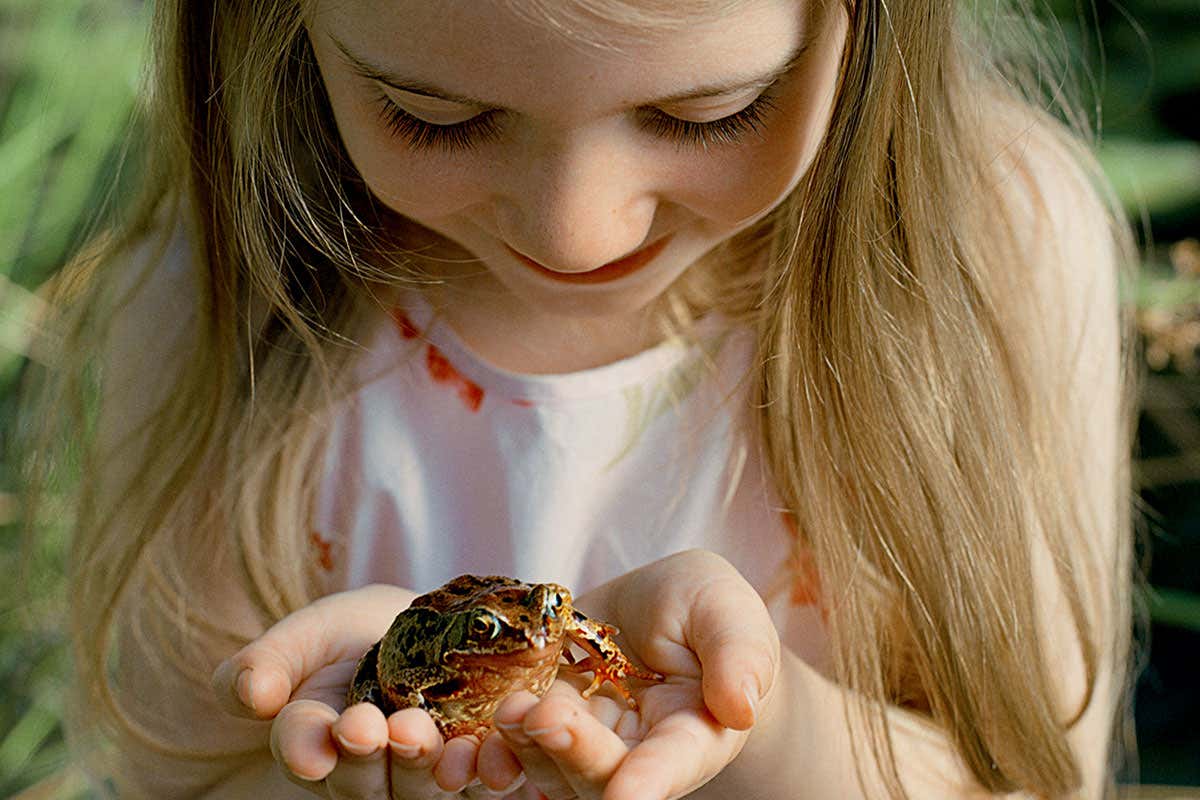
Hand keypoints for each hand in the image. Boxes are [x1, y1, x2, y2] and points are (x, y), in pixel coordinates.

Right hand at [210, 584, 507, 797]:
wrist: (434, 626)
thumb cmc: (357, 633)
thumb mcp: (309, 633)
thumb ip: (270, 661)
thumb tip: (250, 691)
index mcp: (313, 741)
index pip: (302, 749)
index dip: (306, 746)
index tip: (318, 739)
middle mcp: (364, 773)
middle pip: (360, 784)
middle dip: (367, 759)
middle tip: (376, 727)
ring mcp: (422, 777)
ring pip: (420, 791)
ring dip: (426, 770)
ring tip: (434, 742)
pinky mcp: (476, 769)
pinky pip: (481, 781)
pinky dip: (488, 770)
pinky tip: (492, 752)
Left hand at [475, 550, 780, 799]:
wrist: (655, 607)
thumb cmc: (706, 609)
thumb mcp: (726, 612)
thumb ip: (737, 655)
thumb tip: (743, 706)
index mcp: (691, 736)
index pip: (672, 764)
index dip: (650, 782)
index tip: (629, 796)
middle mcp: (632, 756)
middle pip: (598, 775)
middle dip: (572, 752)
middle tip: (548, 716)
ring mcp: (577, 743)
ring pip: (545, 768)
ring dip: (520, 750)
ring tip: (508, 710)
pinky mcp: (533, 721)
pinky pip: (502, 745)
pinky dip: (479, 745)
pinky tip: (457, 735)